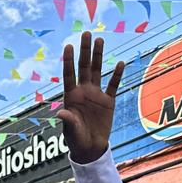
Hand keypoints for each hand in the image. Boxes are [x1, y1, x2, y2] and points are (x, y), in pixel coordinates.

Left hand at [59, 32, 123, 163]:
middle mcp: (83, 92)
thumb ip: (68, 121)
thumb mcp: (71, 131)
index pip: (69, 75)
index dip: (69, 61)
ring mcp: (96, 95)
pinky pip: (113, 86)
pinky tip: (119, 63)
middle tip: (86, 33)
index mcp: (71, 97)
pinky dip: (116, 75)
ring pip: (97, 71)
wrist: (90, 149)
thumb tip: (61, 112)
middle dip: (85, 51)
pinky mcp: (108, 102)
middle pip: (84, 67)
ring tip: (100, 40)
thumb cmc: (76, 140)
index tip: (68, 46)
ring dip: (98, 56)